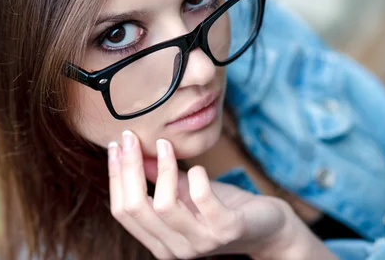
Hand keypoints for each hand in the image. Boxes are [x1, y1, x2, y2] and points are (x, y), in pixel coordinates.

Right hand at [108, 130, 335, 259]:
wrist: (268, 226)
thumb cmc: (224, 207)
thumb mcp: (186, 192)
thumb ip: (160, 179)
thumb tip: (131, 152)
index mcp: (160, 241)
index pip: (122, 211)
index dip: (116, 175)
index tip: (116, 144)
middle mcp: (175, 249)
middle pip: (136, 208)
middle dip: (129, 167)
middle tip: (131, 136)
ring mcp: (201, 242)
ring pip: (164, 205)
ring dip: (163, 168)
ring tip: (166, 145)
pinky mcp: (226, 230)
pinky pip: (201, 199)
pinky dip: (197, 176)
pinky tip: (200, 168)